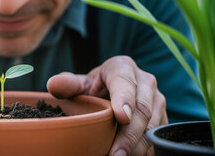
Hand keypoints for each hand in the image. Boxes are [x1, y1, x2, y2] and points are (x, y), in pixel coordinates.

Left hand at [47, 55, 166, 155]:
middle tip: (115, 153)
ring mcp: (157, 100)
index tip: (121, 117)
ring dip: (138, 145)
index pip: (125, 81)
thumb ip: (68, 84)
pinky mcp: (162, 117)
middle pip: (142, 109)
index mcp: (122, 67)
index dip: (124, 99)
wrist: (113, 91)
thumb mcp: (80, 84)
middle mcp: (145, 81)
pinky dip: (145, 149)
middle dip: (130, 133)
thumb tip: (52, 84)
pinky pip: (158, 136)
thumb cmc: (95, 87)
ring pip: (153, 125)